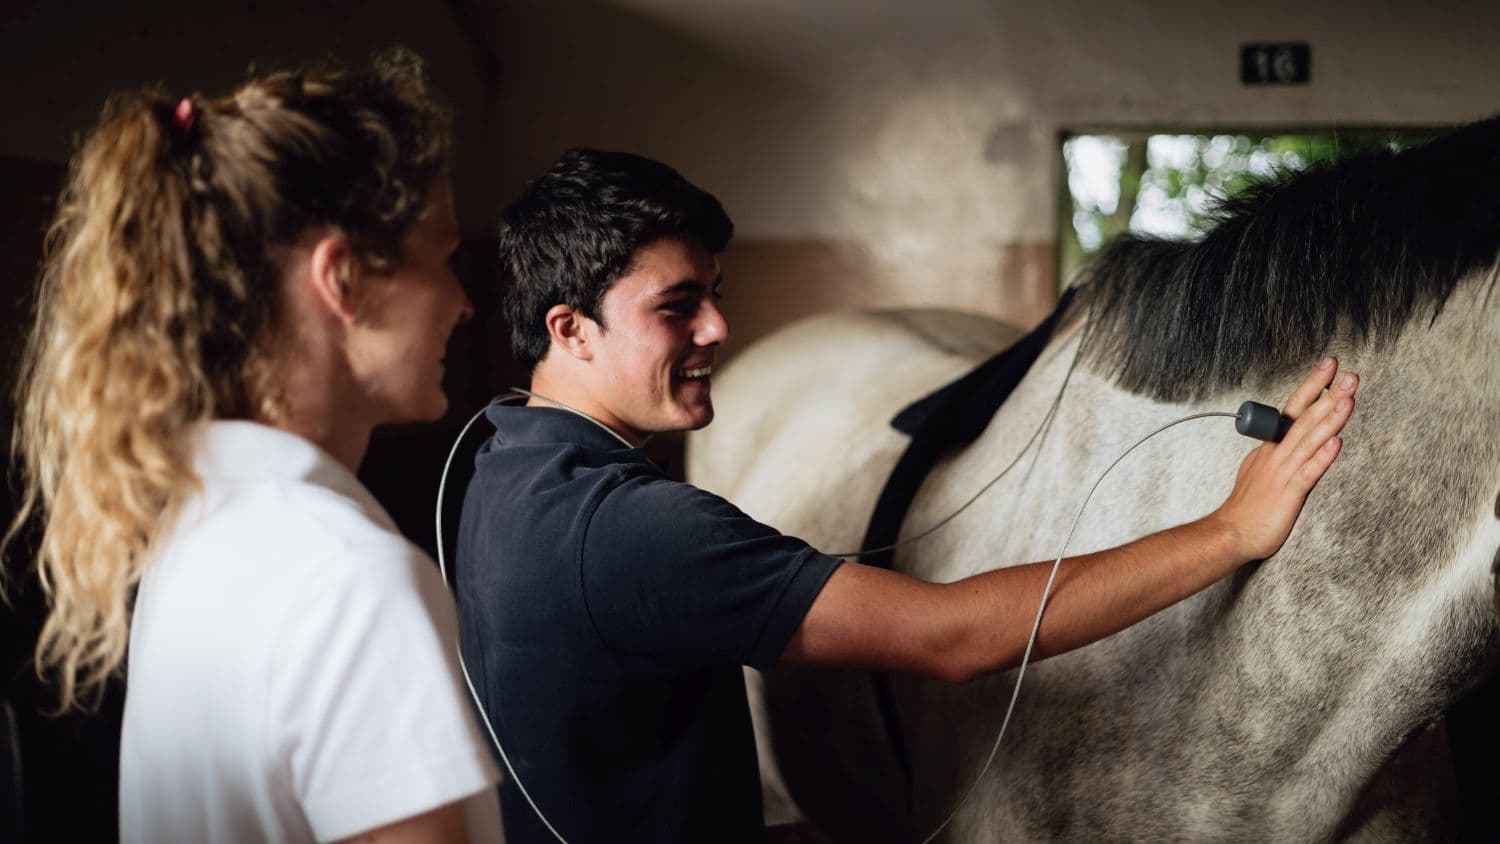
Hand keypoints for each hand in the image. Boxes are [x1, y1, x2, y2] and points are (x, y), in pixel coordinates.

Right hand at [1210, 357, 1357, 559]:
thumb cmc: (1247, 505)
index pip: (1293, 409)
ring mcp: (1282, 472)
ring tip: (1348, 398)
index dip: (1312, 386)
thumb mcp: (1258, 468)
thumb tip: (1290, 435)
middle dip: (1329, 394)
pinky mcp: (1289, 493)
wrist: (1231, 532)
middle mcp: (1277, 454)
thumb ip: (1276, 451)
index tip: (1329, 366)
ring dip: (1330, 418)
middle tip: (1349, 374)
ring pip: (1309, 440)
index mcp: (1271, 447)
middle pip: (1304, 418)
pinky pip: (1308, 473)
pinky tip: (1337, 442)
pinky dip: (1322, 457)